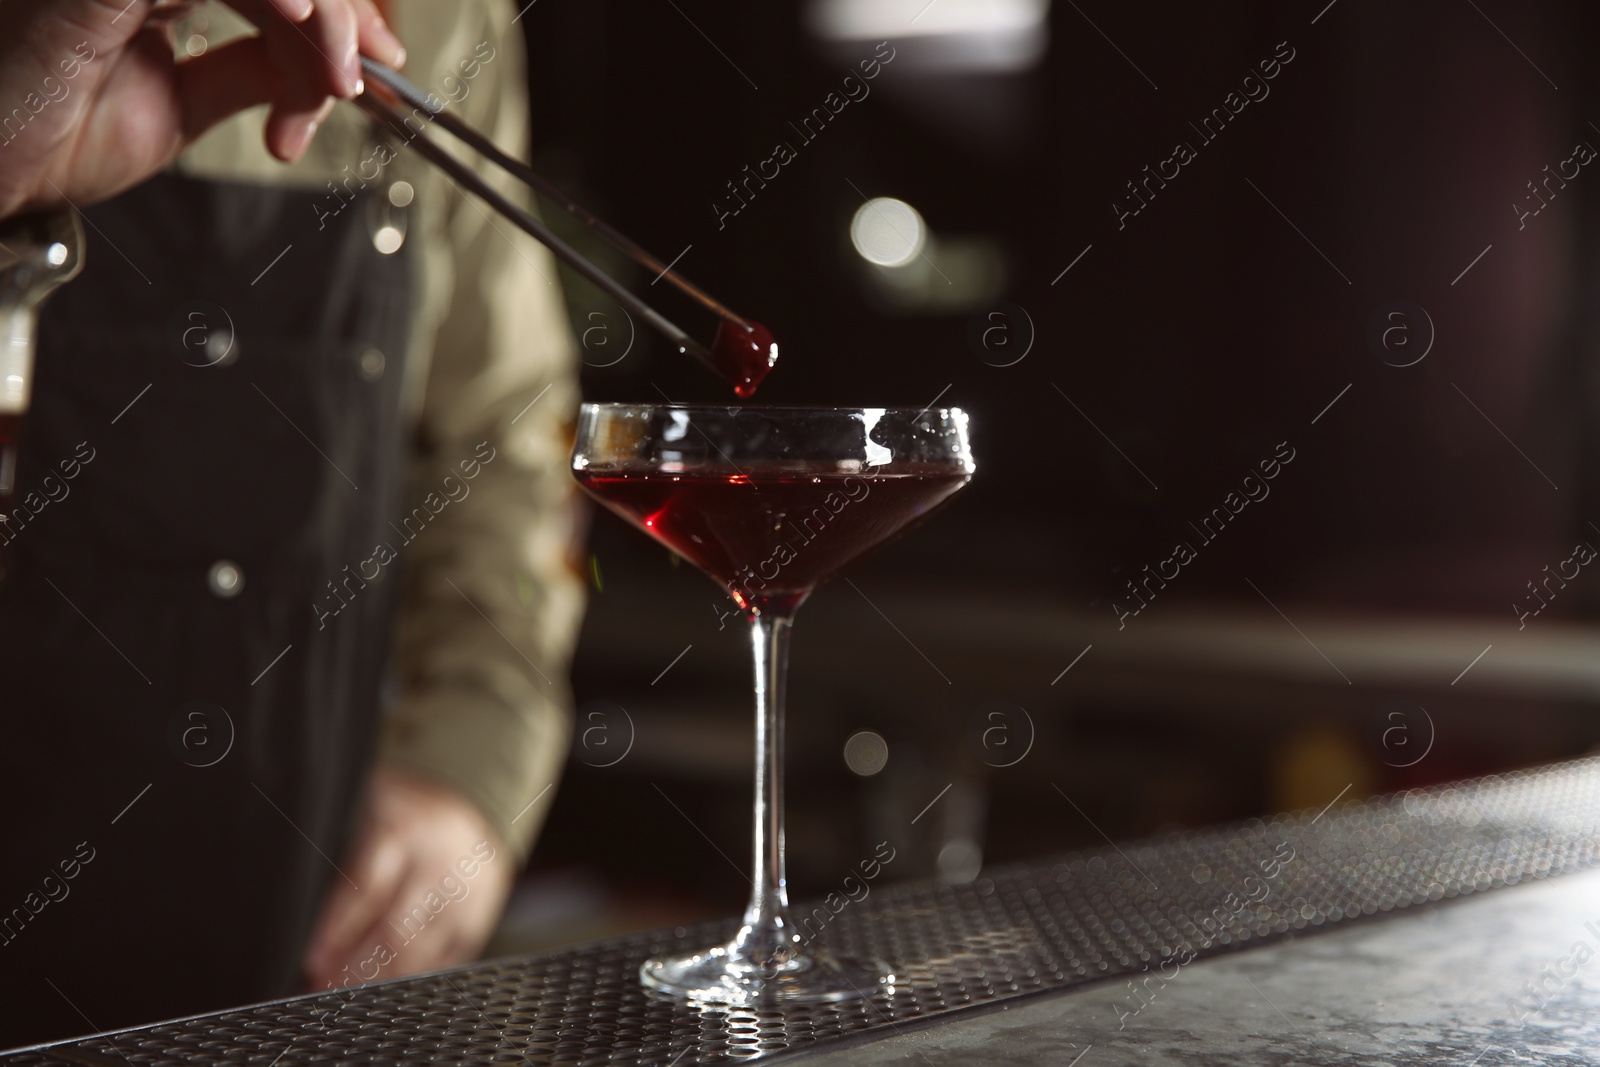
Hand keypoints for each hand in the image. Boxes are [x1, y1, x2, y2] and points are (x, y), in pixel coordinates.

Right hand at [0, 0, 406, 220]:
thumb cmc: (42, 137)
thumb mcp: (175, 105)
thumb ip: (246, 74)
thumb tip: (322, 69)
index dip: (337, 8)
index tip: (378, 61)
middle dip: (339, 11)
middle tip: (361, 76)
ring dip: (318, 12)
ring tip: (334, 78)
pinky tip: (300, 27)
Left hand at [303, 766, 513, 990]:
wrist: (473, 803)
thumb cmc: (407, 813)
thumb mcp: (371, 813)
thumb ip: (348, 859)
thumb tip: (311, 917)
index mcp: (406, 830)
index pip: (366, 890)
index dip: (337, 930)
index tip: (314, 961)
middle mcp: (440, 861)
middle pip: (395, 930)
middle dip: (356, 966)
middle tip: (327, 986)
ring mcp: (467, 889)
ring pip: (423, 949)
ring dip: (384, 978)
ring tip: (352, 990)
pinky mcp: (483, 910)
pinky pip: (452, 955)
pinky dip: (420, 974)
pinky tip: (394, 984)